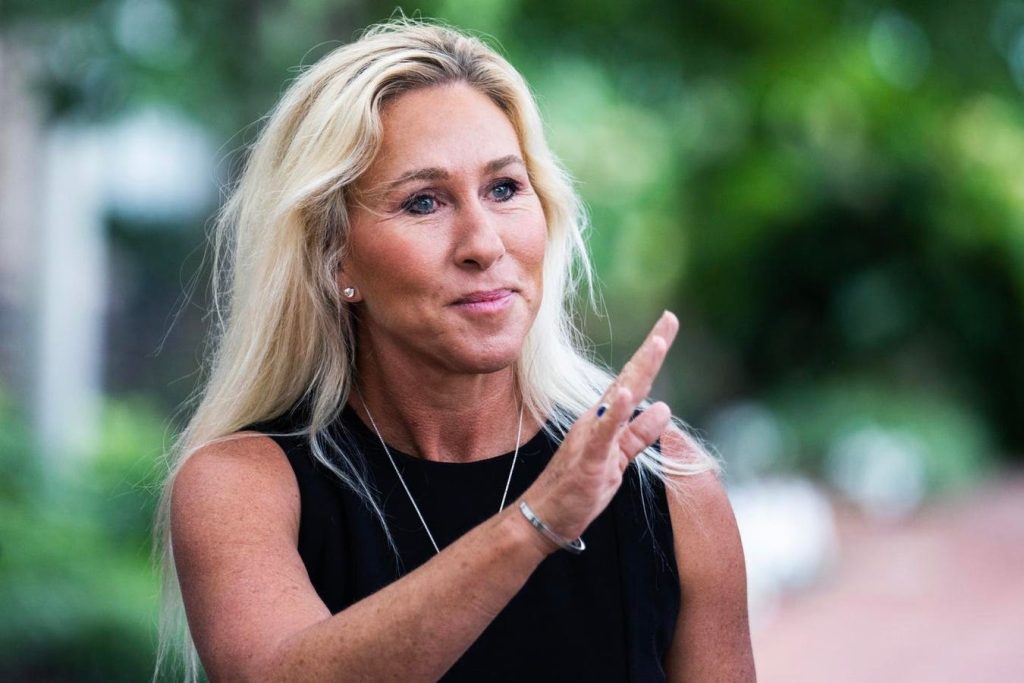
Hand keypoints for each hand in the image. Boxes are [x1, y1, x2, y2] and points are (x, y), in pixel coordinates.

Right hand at [521, 311, 679, 549]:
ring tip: (658, 343)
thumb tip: (663, 409)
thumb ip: (638, 435)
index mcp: (606, 420)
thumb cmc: (577, 489)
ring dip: (639, 370)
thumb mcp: (618, 460)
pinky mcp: (589, 460)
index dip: (652, 354)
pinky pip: (604, 434)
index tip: (668, 325)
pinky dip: (617, 413)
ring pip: (620, 399)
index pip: (635, 381)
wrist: (541, 516)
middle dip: (652, 349)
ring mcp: (592, 437)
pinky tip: (628, 394)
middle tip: (670, 318)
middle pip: (631, 379)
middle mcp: (597, 420)